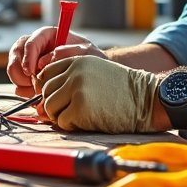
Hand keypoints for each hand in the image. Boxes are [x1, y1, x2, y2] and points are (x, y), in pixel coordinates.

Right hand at [6, 26, 103, 95]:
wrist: (91, 73)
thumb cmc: (89, 58)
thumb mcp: (88, 51)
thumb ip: (73, 50)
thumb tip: (55, 54)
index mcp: (48, 35)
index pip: (30, 42)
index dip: (28, 57)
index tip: (31, 72)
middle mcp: (36, 45)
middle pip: (16, 53)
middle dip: (20, 71)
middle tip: (32, 83)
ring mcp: (30, 60)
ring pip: (14, 68)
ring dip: (21, 81)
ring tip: (36, 90)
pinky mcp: (28, 75)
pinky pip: (18, 82)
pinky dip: (23, 90)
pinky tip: (35, 95)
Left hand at [37, 56, 161, 133]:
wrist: (146, 99)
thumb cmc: (122, 91)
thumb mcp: (95, 74)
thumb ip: (69, 82)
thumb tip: (39, 106)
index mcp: (77, 61)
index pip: (46, 74)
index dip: (49, 90)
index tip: (60, 99)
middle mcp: (74, 72)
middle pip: (46, 92)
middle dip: (54, 105)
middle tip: (71, 112)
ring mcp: (76, 89)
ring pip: (50, 107)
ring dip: (61, 116)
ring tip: (80, 116)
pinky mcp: (80, 107)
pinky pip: (62, 122)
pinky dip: (71, 126)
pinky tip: (87, 122)